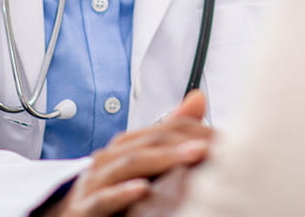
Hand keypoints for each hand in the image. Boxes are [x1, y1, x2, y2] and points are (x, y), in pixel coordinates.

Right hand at [40, 91, 210, 216]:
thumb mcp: (140, 162)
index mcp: (121, 149)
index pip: (158, 132)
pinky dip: (122, 192)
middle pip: (145, 144)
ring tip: (189, 157)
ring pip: (127, 165)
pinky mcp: (84, 209)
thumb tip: (198, 98)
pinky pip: (103, 199)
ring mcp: (93, 184)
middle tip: (210, 145)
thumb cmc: (107, 191)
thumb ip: (168, 132)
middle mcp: (106, 161)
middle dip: (179, 143)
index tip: (219, 137)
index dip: (189, 131)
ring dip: (160, 161)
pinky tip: (142, 189)